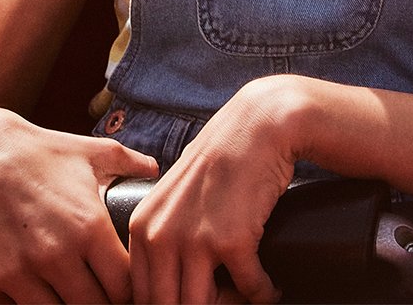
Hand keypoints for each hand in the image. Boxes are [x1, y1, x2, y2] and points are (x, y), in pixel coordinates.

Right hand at [0, 106, 156, 302]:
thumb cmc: (39, 152)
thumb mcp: (90, 152)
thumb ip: (129, 163)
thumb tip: (154, 169)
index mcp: (89, 227)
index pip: (123, 287)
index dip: (129, 293)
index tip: (125, 289)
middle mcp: (55, 255)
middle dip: (101, 303)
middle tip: (99, 293)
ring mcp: (17, 273)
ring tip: (71, 292)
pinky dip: (27, 304)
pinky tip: (35, 289)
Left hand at [128, 77, 300, 304]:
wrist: (259, 126)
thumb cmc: (222, 159)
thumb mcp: (174, 197)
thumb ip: (162, 235)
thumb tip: (169, 283)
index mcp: (143, 228)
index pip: (141, 295)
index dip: (169, 303)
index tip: (198, 297)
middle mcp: (162, 237)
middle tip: (223, 298)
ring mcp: (196, 240)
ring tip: (246, 296)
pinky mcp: (233, 241)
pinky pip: (249, 289)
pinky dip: (264, 294)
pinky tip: (271, 289)